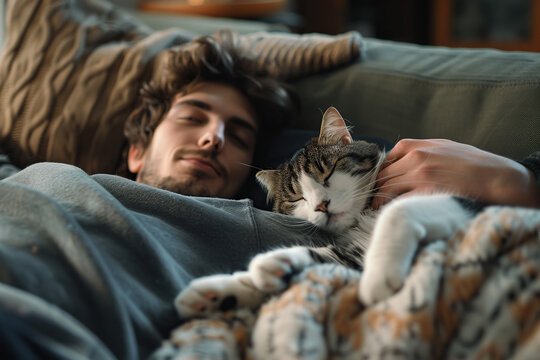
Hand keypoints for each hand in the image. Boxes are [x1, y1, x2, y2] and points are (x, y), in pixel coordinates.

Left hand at [372, 139, 539, 208]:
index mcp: (418, 146)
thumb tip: (401, 162)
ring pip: (386, 189)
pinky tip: (391, 215)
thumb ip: (421, 152)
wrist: (499, 179)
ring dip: (379, 201)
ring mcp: (420, 175)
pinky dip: (391, 209)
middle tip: (373, 201)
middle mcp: (416, 158)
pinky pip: (398, 202)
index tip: (379, 185)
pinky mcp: (427, 192)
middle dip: (377, 189)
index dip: (380, 174)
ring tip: (378, 210)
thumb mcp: (445, 148)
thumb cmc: (474, 165)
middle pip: (383, 176)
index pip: (386, 160)